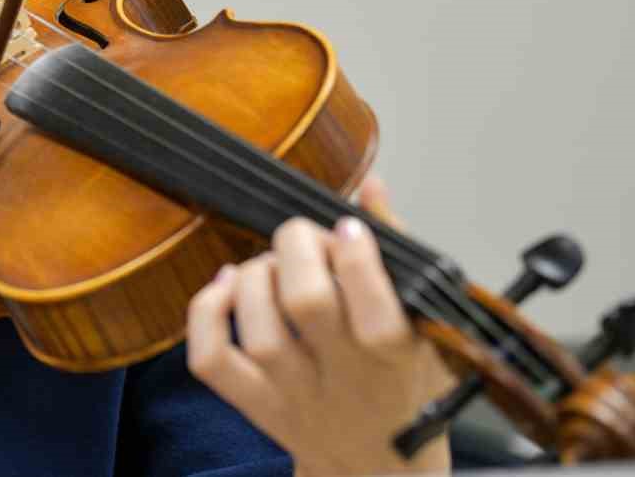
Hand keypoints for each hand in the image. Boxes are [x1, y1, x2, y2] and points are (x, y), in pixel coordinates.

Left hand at [186, 176, 455, 475]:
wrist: (376, 471)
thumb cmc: (403, 388)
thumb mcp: (427, 326)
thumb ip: (398, 252)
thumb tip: (370, 187)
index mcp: (395, 362)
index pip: (376, 313)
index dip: (356, 259)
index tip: (349, 229)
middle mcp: (343, 382)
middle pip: (307, 306)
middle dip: (300, 250)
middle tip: (306, 238)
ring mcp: (294, 396)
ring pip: (260, 331)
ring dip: (258, 275)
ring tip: (273, 262)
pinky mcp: (255, 404)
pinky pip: (212, 360)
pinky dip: (207, 312)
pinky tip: (227, 283)